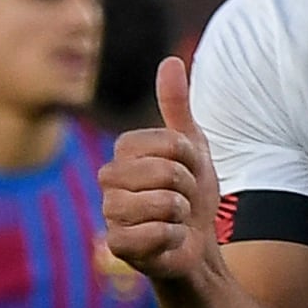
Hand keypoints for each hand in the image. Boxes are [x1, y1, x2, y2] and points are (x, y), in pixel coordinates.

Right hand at [102, 58, 222, 288]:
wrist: (197, 246)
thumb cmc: (191, 196)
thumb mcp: (192, 147)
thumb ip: (177, 106)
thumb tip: (171, 61)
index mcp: (124, 152)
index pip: (170, 143)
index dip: (190, 160)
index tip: (187, 171)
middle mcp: (109, 179)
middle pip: (167, 173)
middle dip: (189, 190)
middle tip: (182, 201)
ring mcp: (110, 212)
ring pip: (162, 204)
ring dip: (182, 216)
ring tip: (175, 220)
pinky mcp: (117, 244)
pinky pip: (154, 233)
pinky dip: (173, 238)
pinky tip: (168, 242)